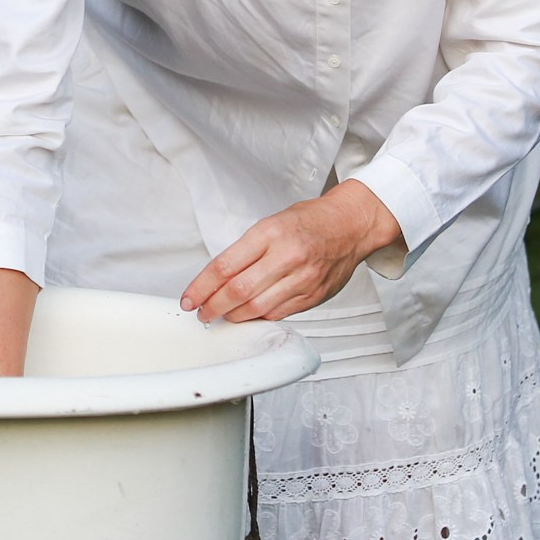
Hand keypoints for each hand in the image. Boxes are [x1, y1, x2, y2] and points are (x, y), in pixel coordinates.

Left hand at [180, 182, 401, 322]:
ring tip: (222, 315)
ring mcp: (302, 279)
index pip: (225, 266)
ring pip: (257, 309)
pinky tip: (249, 315)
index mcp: (270, 233)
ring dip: (234, 316)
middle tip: (201, 313)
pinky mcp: (313, 296)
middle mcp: (287, 256)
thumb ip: (247, 251)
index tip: (189, 299)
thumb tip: (218, 280)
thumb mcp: (271, 223)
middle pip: (238, 291)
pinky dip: (259, 318)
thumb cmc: (309, 221)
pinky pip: (278, 314)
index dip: (201, 287)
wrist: (350, 225)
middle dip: (213, 307)